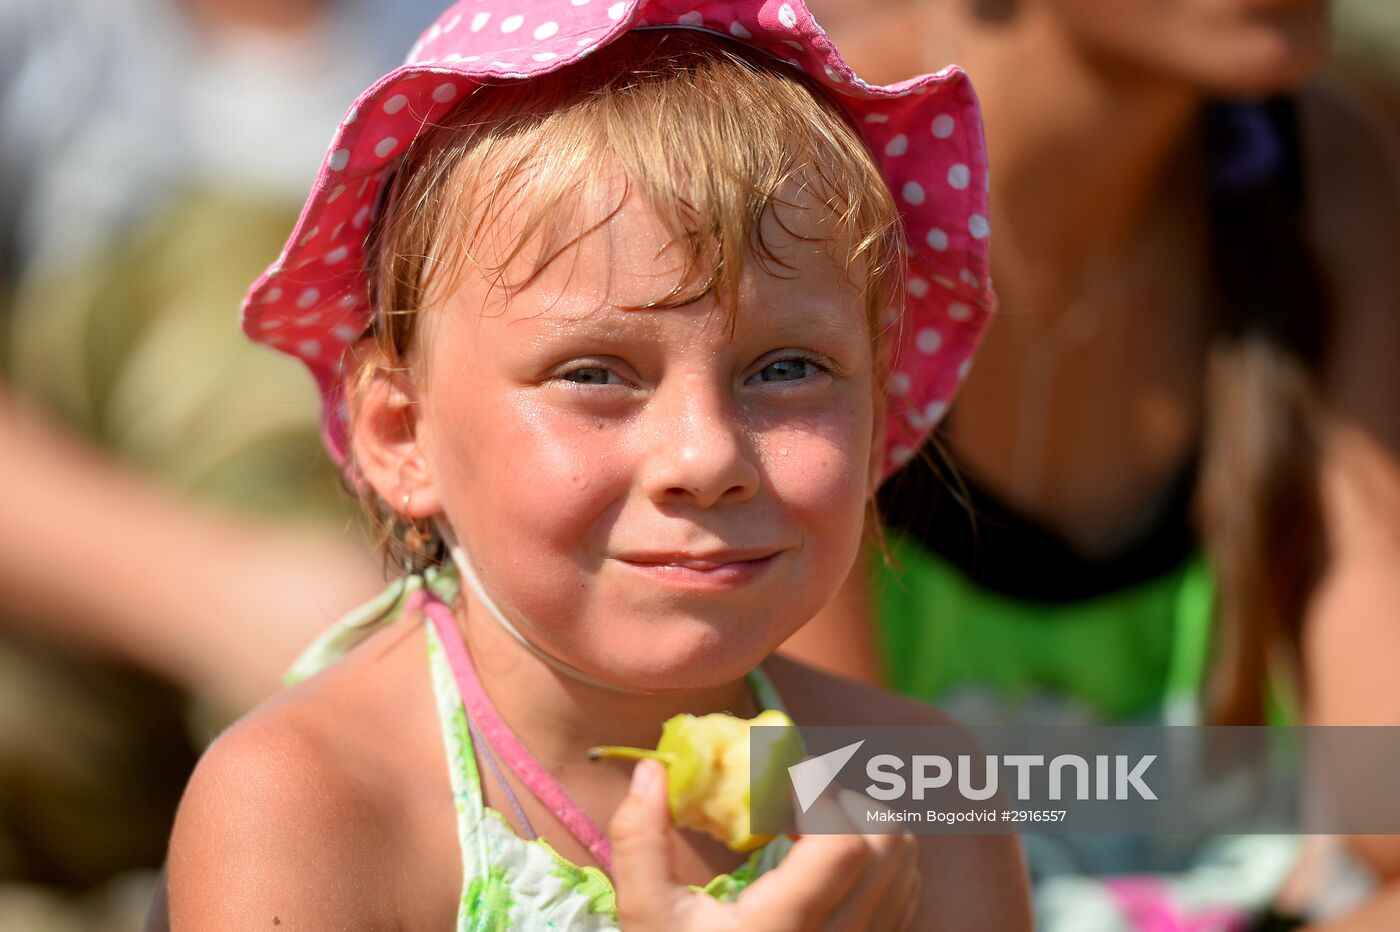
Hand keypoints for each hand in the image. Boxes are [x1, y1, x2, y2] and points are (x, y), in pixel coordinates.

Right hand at [609, 759, 920, 930]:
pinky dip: (878, 858)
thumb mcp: (647, 916)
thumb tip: (649, 769)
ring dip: (863, 824)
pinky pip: (905, 890)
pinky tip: (826, 862)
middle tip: (792, 800)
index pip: (842, 844)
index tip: (779, 775)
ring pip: (905, 861)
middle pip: (887, 842)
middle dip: (842, 800)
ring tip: (809, 826)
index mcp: (784, 929)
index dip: (818, 793)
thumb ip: (640, 841)